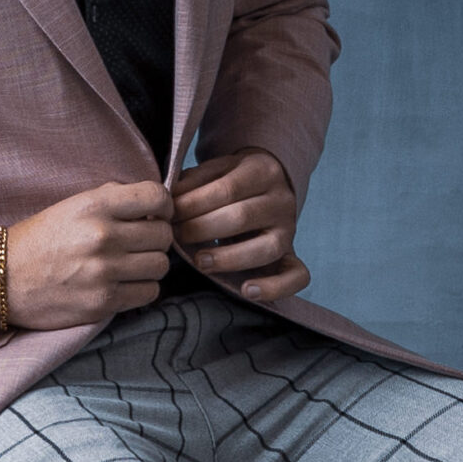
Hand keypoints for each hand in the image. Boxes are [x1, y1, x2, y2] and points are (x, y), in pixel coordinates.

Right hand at [0, 180, 174, 329]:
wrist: (3, 279)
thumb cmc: (40, 239)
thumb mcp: (71, 205)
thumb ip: (112, 198)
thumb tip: (154, 201)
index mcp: (94, 205)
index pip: (157, 196)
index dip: (164, 205)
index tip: (156, 213)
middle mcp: (102, 236)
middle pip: (163, 235)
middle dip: (157, 238)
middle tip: (140, 243)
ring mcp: (104, 272)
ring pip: (160, 265)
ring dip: (151, 265)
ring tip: (131, 264)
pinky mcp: (103, 302)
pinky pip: (149, 293)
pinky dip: (142, 288)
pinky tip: (124, 283)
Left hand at [171, 148, 308, 302]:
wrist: (267, 186)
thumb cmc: (230, 183)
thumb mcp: (215, 171)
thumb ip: (192, 182)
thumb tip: (166, 201)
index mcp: (262, 171)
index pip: (226, 189)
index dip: (192, 204)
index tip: (168, 215)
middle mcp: (281, 200)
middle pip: (241, 218)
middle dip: (201, 230)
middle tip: (175, 237)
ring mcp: (289, 230)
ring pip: (266, 249)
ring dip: (229, 258)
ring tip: (200, 261)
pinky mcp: (293, 255)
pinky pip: (296, 276)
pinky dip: (274, 288)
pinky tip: (247, 290)